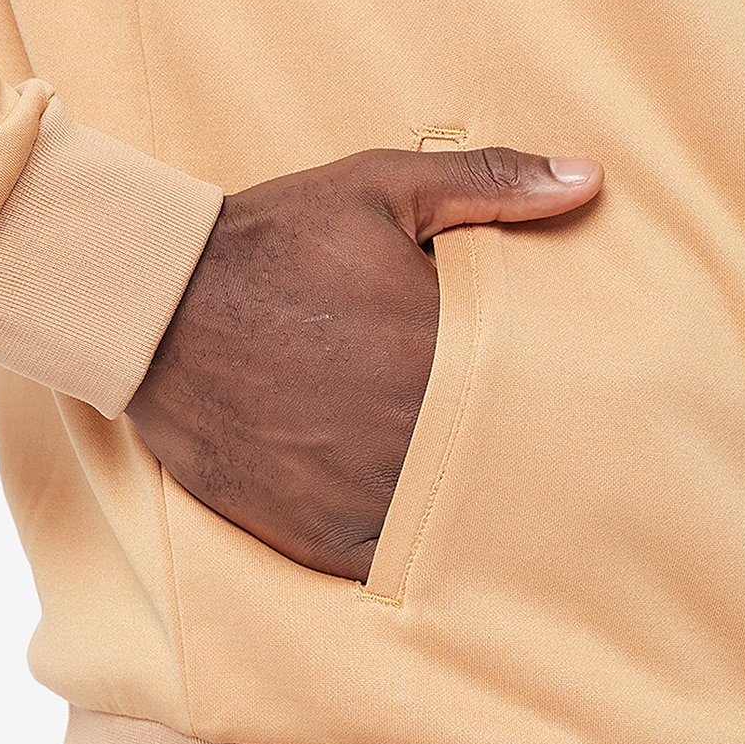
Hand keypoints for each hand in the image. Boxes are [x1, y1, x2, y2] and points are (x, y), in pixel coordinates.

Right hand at [126, 147, 602, 580]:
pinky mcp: (311, 531)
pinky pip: (387, 565)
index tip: (583, 405)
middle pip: (503, 464)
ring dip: (474, 511)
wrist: (155, 307)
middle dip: (524, 458)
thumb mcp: (379, 187)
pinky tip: (428, 530)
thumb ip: (490, 183)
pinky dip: (413, 553)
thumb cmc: (269, 243)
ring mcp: (359, 490)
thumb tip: (589, 178)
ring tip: (498, 504)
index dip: (562, 401)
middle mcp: (408, 431)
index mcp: (438, 349)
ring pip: (454, 524)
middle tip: (557, 468)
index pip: (540, 393)